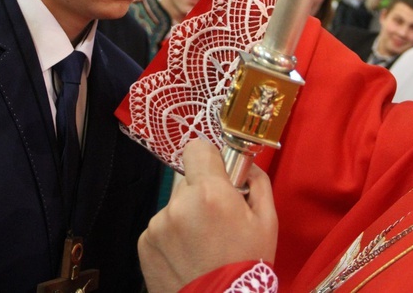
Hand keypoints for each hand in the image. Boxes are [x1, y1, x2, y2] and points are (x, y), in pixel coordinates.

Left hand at [139, 139, 277, 291]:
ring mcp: (158, 224)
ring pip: (175, 206)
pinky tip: (188, 256)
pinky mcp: (145, 243)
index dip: (209, 158)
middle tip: (217, 220)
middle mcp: (179, 204)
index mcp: (210, 193)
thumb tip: (247, 165)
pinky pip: (161, 227)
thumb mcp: (267, 221)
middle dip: (202, 193)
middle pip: (188, 180)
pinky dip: (173, 236)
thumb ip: (258, 182)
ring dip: (187, 217)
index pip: (197, 148)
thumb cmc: (247, 264)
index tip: (217, 173)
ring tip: (202, 245)